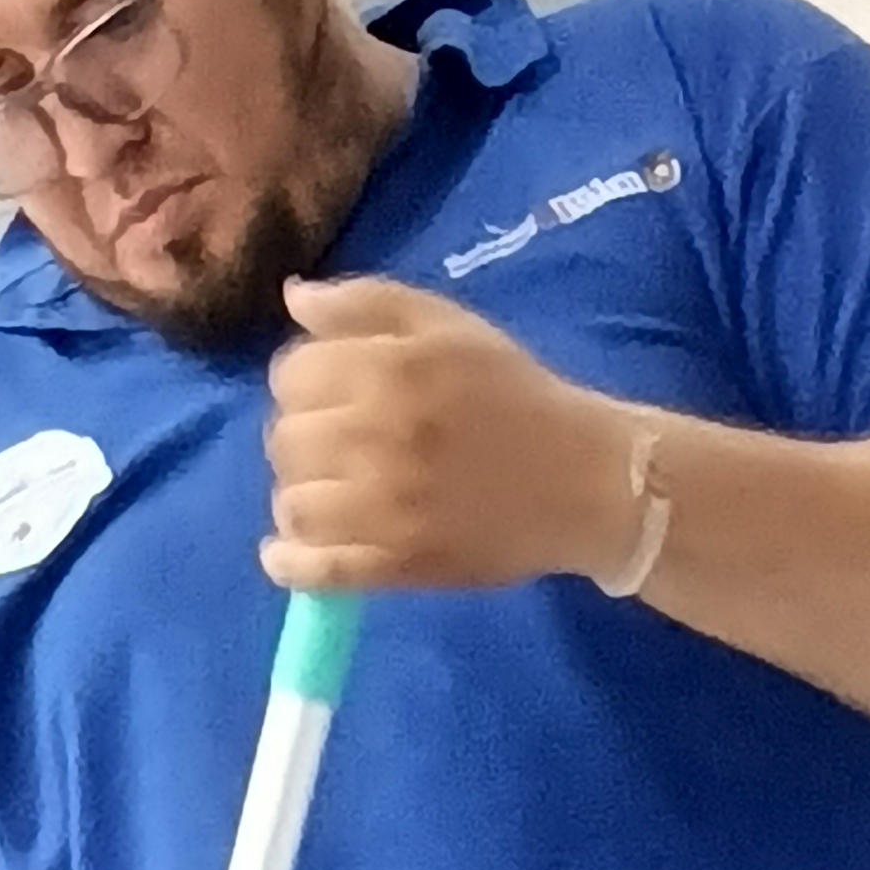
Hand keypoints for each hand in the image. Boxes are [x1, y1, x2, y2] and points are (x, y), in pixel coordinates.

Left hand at [261, 274, 639, 598]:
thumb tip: (293, 298)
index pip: (291, 375)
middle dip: (301, 438)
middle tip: (336, 445)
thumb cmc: (514, 393)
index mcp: (390, 369)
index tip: (330, 393)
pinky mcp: (398, 566)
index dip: (302, 381)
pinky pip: (317, 571)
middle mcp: (379, 436)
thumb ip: (366, 303)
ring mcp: (386, 509)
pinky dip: (289, 563)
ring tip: (329, 493)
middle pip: (285, 440)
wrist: (585, 479)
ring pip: (293, 504)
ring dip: (298, 496)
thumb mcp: (448, 323)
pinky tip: (286, 554)